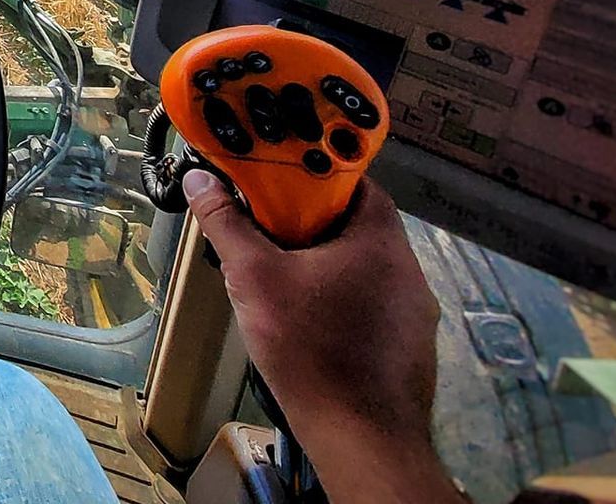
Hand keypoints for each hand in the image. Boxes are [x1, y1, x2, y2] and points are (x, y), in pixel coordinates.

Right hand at [181, 168, 461, 503]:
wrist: (360, 437)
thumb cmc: (309, 348)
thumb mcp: (254, 279)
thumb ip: (226, 224)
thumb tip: (199, 178)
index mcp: (381, 240)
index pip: (356, 182)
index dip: (316, 177)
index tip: (281, 183)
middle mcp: (409, 269)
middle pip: (360, 225)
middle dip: (315, 225)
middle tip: (271, 231)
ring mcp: (416, 312)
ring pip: (368, 269)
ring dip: (331, 266)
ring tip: (286, 279)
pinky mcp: (413, 347)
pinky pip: (378, 307)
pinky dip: (347, 303)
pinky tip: (314, 324)